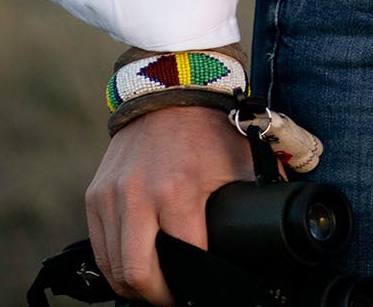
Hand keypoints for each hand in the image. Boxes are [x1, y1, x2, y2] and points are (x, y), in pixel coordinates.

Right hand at [86, 106, 253, 302]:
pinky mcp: (95, 195)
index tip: (201, 291)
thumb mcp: (239, 161)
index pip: (183, 259)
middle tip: (174, 297)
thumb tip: (277, 228)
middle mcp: (139, 196)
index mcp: (179, 191)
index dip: (193, 285)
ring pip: (113, 270)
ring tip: (155, 285)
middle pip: (138, 276)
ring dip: (133, 286)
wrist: (170, 87)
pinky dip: (114, 265)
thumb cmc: (209, 127)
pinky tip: (134, 265)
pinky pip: (99, 248)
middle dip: (157, 297)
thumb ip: (255, 197)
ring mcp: (112, 197)